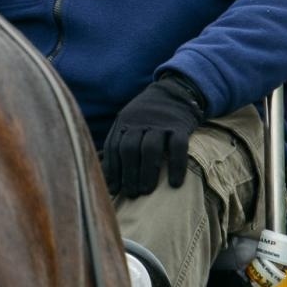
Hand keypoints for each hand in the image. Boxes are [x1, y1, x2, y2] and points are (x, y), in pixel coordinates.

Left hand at [103, 74, 205, 197]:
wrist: (175, 92)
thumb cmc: (148, 116)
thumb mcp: (129, 122)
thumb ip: (118, 143)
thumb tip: (106, 177)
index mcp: (124, 121)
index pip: (114, 147)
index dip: (113, 170)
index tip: (114, 190)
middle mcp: (140, 121)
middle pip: (130, 149)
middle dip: (128, 174)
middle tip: (131, 194)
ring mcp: (161, 123)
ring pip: (150, 148)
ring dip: (147, 172)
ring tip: (146, 192)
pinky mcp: (180, 126)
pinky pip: (178, 146)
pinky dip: (176, 165)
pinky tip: (175, 184)